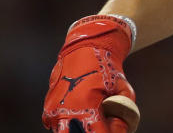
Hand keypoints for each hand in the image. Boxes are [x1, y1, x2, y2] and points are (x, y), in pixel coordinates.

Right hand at [42, 16, 140, 132]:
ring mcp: (53, 111)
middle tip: (101, 125)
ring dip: (80, 129)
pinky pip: (58, 126)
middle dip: (90, 132)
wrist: (85, 49)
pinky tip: (81, 113)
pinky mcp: (47, 110)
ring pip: (66, 132)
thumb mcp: (123, 88)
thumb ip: (124, 111)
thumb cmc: (106, 69)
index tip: (114, 131)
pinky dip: (70, 124)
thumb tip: (123, 128)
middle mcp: (63, 110)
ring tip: (94, 116)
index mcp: (84, 104)